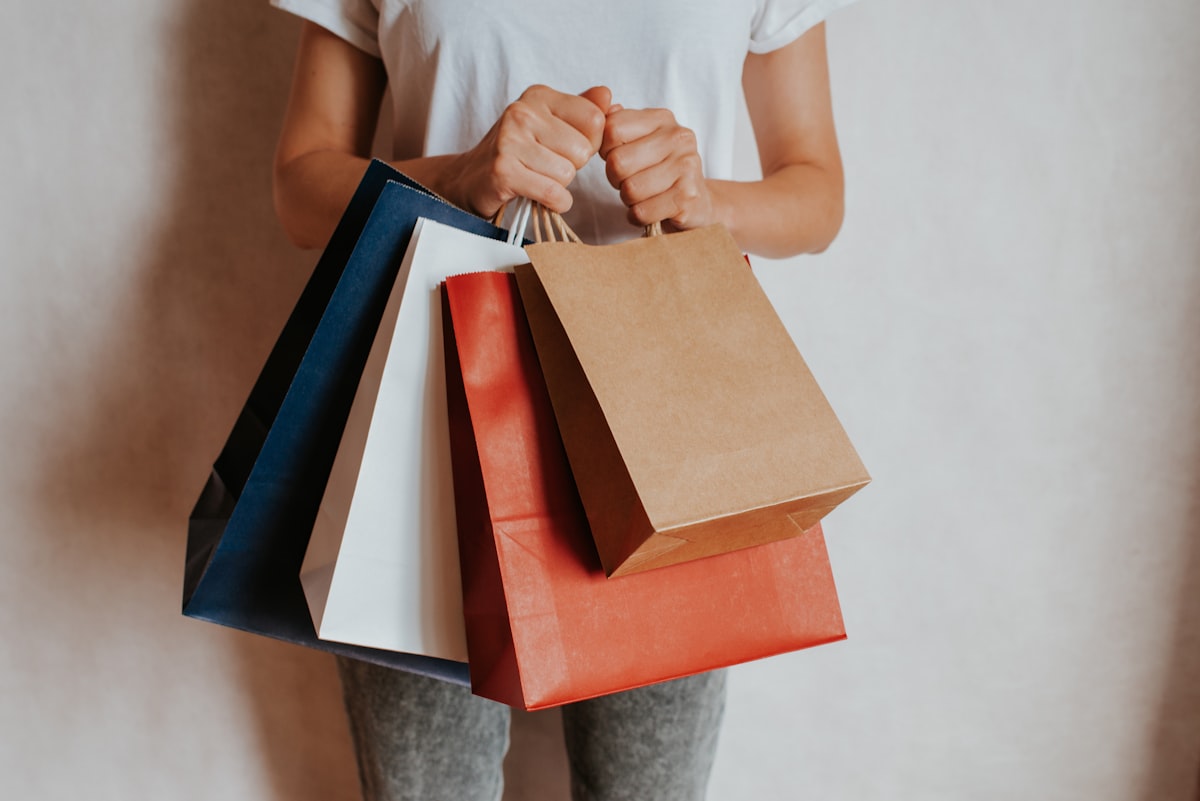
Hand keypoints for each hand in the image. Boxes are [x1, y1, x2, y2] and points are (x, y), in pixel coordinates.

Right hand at [448, 85, 610, 217]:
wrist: (471, 179)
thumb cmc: (518, 151)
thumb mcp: (550, 123)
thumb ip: (582, 108)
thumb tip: (608, 96)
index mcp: (539, 96)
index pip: (594, 119)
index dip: (589, 142)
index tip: (565, 148)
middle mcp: (522, 112)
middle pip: (582, 150)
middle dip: (572, 166)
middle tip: (546, 166)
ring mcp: (510, 141)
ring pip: (568, 174)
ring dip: (559, 185)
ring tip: (536, 177)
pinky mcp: (503, 172)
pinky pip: (553, 193)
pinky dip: (554, 203)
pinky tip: (538, 195)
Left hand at [599, 106, 716, 229]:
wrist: (697, 203)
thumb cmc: (658, 171)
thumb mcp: (638, 139)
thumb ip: (614, 119)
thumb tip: (599, 96)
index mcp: (662, 118)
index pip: (611, 129)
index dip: (605, 151)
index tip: (619, 157)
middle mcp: (678, 138)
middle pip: (617, 162)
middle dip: (616, 179)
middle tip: (631, 181)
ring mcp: (687, 168)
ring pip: (629, 190)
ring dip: (628, 200)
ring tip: (643, 195)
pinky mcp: (688, 198)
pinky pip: (641, 212)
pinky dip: (638, 216)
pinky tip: (650, 210)